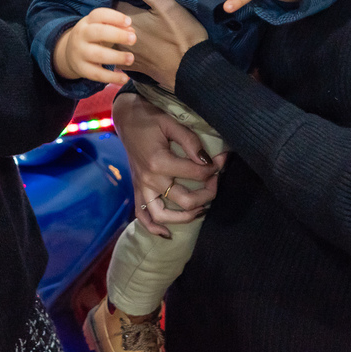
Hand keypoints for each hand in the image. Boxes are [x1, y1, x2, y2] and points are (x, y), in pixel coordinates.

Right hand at [54, 8, 135, 85]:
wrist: (68, 54)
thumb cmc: (91, 37)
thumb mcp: (99, 27)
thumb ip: (116, 27)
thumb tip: (132, 32)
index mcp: (87, 22)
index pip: (99, 15)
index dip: (114, 17)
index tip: (129, 22)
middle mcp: (81, 35)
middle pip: (98, 32)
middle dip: (117, 35)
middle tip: (133, 39)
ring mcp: (81, 53)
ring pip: (98, 55)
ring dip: (117, 57)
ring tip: (131, 58)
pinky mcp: (82, 69)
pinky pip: (97, 74)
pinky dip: (112, 78)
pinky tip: (124, 78)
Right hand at [113, 90, 225, 237]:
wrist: (126, 118)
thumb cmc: (149, 118)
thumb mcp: (171, 123)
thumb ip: (190, 142)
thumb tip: (208, 160)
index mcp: (159, 162)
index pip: (196, 173)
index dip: (215, 167)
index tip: (223, 159)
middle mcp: (150, 179)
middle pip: (185, 200)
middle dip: (208, 194)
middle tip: (217, 181)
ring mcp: (142, 187)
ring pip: (164, 215)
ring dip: (185, 217)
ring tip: (202, 210)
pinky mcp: (137, 189)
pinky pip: (142, 215)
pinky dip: (153, 227)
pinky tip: (167, 233)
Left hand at [114, 0, 207, 91]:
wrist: (191, 69)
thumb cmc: (181, 33)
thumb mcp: (166, 5)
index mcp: (127, 20)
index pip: (111, 3)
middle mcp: (119, 37)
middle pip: (108, 23)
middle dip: (113, 16)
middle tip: (126, 9)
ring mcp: (125, 54)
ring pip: (111, 39)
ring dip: (114, 32)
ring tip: (125, 26)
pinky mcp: (132, 66)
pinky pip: (118, 55)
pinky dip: (119, 48)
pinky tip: (129, 44)